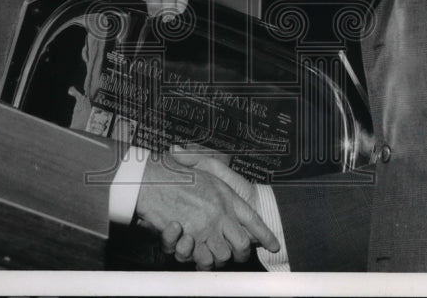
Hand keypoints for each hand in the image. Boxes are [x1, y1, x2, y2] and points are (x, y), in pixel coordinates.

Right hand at [135, 152, 278, 269]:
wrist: (152, 179)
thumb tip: (226, 175)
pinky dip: (200, 260)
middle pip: (242, 245)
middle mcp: (221, 214)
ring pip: (223, 256)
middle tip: (233, 252)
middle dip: (240, 253)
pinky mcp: (190, 239)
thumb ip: (215, 170)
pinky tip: (193, 248)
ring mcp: (206, 229)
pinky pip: (202, 260)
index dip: (265, 234)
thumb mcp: (204, 166)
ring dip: (218, 257)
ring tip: (209, 249)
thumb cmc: (177, 171)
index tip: (274, 245)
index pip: (253, 219)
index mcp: (227, 196)